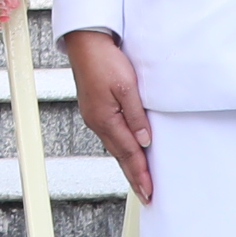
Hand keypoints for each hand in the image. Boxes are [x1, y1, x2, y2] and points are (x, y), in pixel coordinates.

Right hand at [61, 25, 151, 202]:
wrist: (85, 42)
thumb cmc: (104, 60)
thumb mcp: (127, 87)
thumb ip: (137, 116)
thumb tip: (145, 141)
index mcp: (105, 119)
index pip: (128, 153)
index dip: (140, 174)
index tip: (149, 191)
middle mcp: (97, 122)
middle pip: (120, 155)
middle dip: (133, 175)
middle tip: (146, 194)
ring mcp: (95, 116)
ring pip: (115, 146)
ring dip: (128, 163)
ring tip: (139, 178)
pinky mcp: (96, 109)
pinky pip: (111, 135)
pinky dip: (122, 148)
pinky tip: (128, 150)